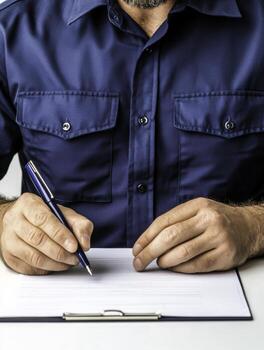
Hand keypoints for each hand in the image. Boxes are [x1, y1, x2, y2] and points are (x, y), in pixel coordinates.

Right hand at [0, 193, 93, 274]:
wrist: (21, 221)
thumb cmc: (44, 216)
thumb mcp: (64, 213)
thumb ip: (79, 224)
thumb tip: (84, 243)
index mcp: (29, 204)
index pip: (43, 219)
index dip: (60, 234)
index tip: (74, 246)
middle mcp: (15, 220)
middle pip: (37, 239)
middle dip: (60, 252)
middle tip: (74, 257)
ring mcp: (9, 239)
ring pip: (33, 257)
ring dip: (55, 263)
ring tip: (68, 262)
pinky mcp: (9, 256)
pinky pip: (29, 267)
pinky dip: (46, 269)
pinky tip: (56, 265)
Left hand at [132, 197, 258, 272]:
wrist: (248, 227)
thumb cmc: (216, 220)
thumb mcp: (197, 210)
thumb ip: (176, 221)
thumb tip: (147, 241)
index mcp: (197, 205)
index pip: (164, 221)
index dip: (146, 237)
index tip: (136, 249)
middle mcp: (208, 219)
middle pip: (170, 236)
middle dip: (149, 251)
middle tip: (139, 262)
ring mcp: (218, 237)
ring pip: (182, 253)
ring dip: (164, 261)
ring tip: (158, 263)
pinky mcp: (225, 255)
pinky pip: (196, 265)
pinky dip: (180, 269)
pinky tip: (173, 268)